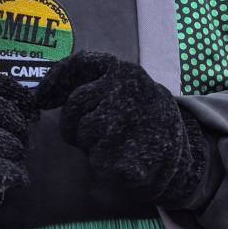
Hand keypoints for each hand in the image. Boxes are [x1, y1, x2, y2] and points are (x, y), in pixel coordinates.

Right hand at [0, 70, 36, 228]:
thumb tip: (34, 110)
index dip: (13, 89)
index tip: (30, 107)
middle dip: (18, 124)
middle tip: (23, 142)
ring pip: (5, 140)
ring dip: (17, 152)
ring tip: (14, 162)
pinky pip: (4, 169)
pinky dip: (17, 175)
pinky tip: (18, 180)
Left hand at [35, 51, 209, 207]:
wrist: (186, 160)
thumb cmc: (144, 120)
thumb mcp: (127, 89)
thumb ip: (92, 82)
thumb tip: (41, 94)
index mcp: (126, 72)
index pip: (80, 64)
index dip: (56, 80)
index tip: (42, 97)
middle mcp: (127, 92)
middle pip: (74, 106)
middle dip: (76, 122)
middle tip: (99, 130)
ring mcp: (127, 127)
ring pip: (81, 134)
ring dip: (90, 144)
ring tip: (117, 144)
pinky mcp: (126, 161)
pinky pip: (95, 160)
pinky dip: (103, 165)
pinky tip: (123, 162)